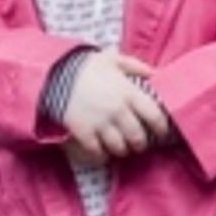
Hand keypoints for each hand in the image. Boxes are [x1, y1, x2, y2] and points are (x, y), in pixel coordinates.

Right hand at [62, 49, 171, 163]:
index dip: (161, 128)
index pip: (154, 117)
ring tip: (121, 148)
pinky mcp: (84, 133)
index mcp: (129, 93)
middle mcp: (119, 111)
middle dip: (140, 143)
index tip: (161, 132)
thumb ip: (136, 66)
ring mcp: (101, 124)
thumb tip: (156, 74)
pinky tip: (102, 152)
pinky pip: (98, 152)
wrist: (54, 74)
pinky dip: (102, 155)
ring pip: (119, 148)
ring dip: (122, 150)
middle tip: (139, 143)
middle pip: (138, 137)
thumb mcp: (113, 59)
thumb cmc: (86, 66)